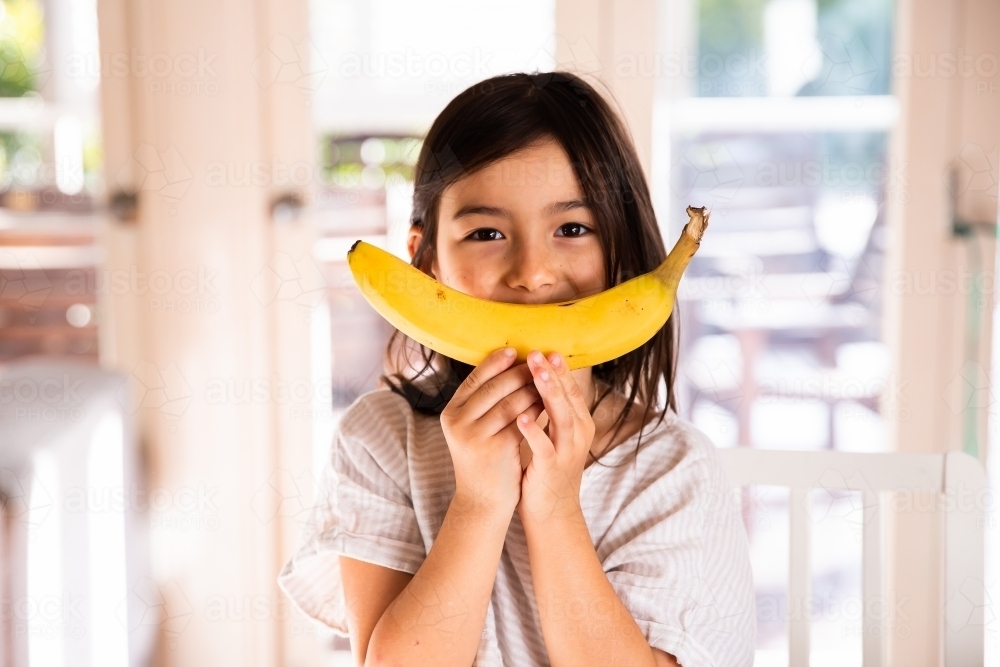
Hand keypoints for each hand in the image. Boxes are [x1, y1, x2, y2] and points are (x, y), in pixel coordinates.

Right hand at [441, 347, 545, 514]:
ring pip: (510, 402)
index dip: (494, 363)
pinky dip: (536, 409)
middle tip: (539, 361)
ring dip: (532, 388)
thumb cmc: (484, 459)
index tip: (514, 350)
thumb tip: (509, 363)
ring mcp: (474, 436)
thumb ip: (484, 401)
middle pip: (494, 387)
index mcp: (450, 412)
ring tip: (548, 378)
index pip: (474, 379)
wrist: (483, 500)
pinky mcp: (494, 448)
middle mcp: (457, 422)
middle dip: (519, 372)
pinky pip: (520, 421)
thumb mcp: (474, 428)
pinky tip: (549, 402)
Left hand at [515, 350, 595, 524]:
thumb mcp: (553, 435)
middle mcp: (577, 435)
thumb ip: (550, 410)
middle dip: (553, 374)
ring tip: (535, 374)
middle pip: (568, 398)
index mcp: (578, 424)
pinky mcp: (551, 469)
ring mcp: (566, 452)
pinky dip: (534, 431)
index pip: (570, 390)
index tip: (547, 349)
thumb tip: (538, 378)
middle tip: (539, 353)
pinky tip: (522, 418)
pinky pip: (544, 447)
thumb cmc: (547, 469)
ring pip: (561, 417)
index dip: (559, 370)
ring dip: (548, 394)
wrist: (552, 512)